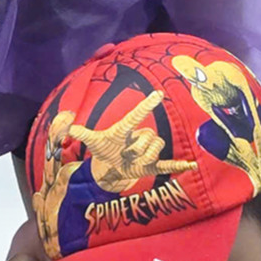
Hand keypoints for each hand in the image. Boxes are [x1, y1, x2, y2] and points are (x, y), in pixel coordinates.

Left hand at [69, 95, 197, 193]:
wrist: (111, 167)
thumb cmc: (105, 149)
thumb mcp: (94, 142)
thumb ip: (83, 134)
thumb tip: (70, 129)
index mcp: (127, 128)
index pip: (137, 115)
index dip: (146, 105)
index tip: (157, 94)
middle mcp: (141, 137)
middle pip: (147, 138)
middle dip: (135, 150)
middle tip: (125, 155)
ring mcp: (148, 151)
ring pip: (155, 150)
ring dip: (143, 159)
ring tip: (133, 162)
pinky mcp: (152, 166)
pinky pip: (168, 165)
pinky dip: (179, 166)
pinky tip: (190, 166)